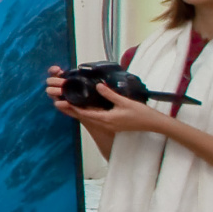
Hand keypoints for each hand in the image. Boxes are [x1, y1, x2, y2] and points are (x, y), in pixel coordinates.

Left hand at [49, 76, 163, 135]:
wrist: (153, 123)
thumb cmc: (141, 113)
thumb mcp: (124, 102)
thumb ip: (109, 94)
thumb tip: (98, 85)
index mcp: (106, 119)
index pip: (85, 113)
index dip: (72, 107)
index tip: (62, 101)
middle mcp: (105, 124)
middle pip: (84, 117)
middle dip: (72, 110)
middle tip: (59, 103)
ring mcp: (109, 126)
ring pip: (90, 119)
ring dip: (79, 112)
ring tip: (69, 104)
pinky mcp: (113, 125)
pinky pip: (96, 120)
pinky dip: (88, 114)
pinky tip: (86, 109)